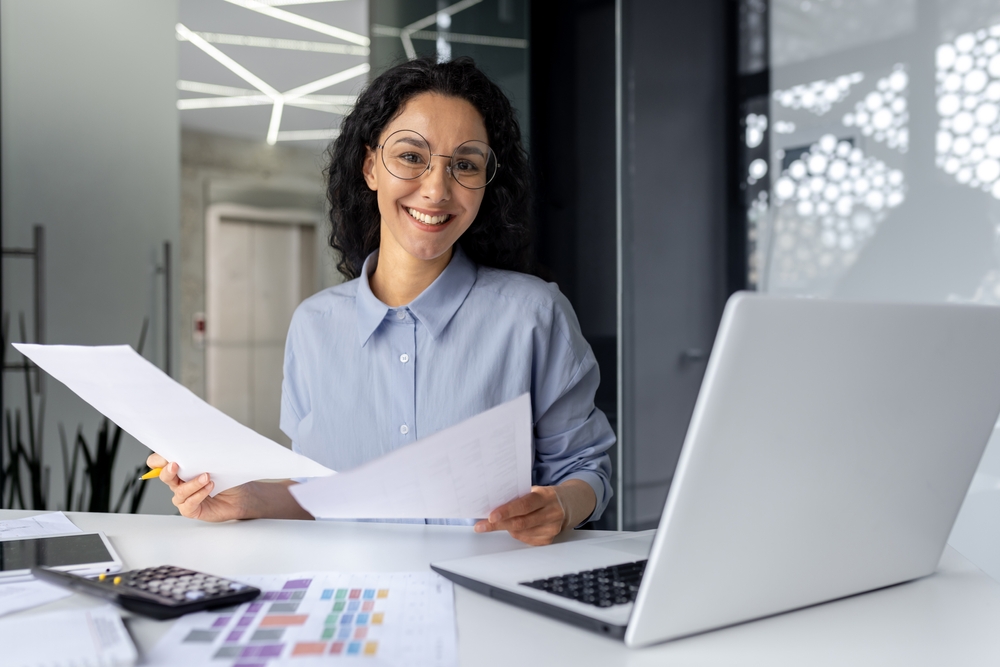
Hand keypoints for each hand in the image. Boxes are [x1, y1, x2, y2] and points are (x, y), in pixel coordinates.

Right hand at [145, 453, 249, 522]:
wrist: (240, 495)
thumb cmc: (227, 477)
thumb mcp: (215, 463)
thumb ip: (201, 457)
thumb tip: (194, 447)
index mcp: (180, 468)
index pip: (159, 462)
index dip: (158, 459)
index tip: (166, 455)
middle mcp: (179, 483)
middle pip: (165, 476)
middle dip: (168, 470)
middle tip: (176, 465)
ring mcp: (184, 497)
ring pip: (179, 491)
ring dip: (192, 483)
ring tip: (206, 477)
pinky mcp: (191, 510)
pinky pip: (189, 503)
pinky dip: (199, 494)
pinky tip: (209, 487)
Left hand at [474, 480, 596, 545]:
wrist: (569, 505)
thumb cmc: (545, 496)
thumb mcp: (536, 490)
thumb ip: (519, 497)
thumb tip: (494, 504)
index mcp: (546, 496)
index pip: (524, 505)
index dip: (507, 511)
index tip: (490, 516)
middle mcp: (551, 513)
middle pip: (521, 522)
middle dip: (498, 525)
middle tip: (481, 526)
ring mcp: (552, 528)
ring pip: (521, 533)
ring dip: (505, 529)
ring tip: (494, 524)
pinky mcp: (549, 539)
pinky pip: (526, 539)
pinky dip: (516, 534)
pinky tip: (513, 528)